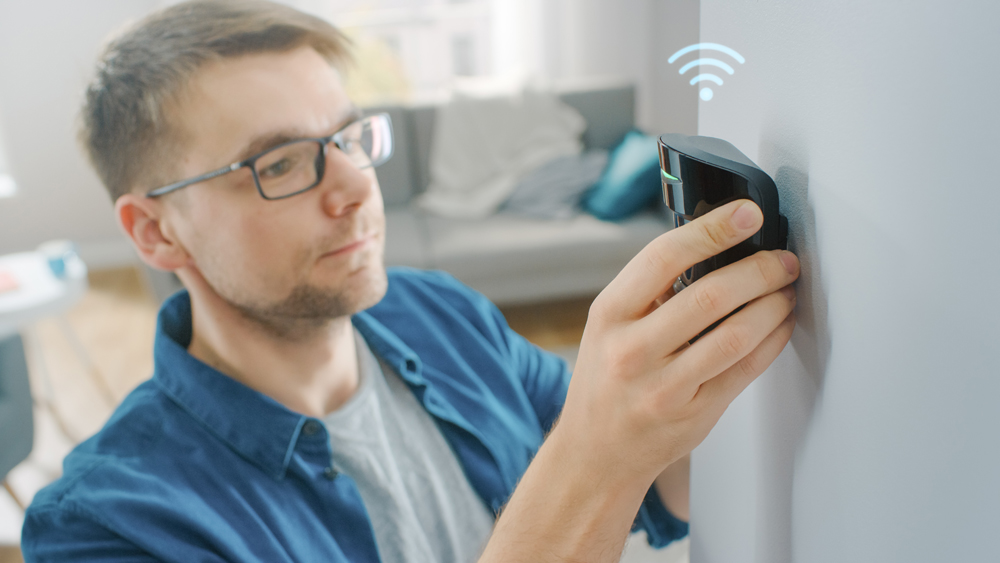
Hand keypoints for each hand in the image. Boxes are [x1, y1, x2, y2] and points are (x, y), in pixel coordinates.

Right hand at [552, 200, 798, 487]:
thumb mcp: (608, 327)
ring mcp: (663, 387)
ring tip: (786, 289)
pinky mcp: (695, 414)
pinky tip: (779, 324)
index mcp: (608, 315)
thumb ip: (650, 290)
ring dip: (773, 305)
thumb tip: (715, 245)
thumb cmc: (605, 382)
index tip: (747, 215)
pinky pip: (746, 369)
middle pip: (710, 296)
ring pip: (736, 334)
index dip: (712, 230)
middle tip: (782, 259)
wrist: (596, 453)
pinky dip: (773, 340)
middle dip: (760, 270)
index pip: (663, 257)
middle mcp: (632, 351)